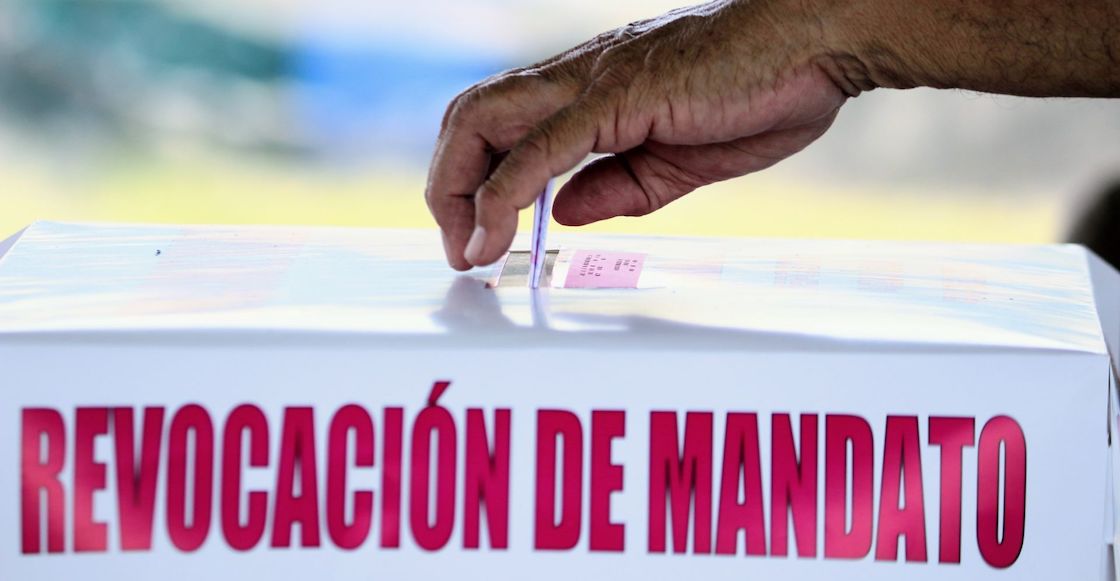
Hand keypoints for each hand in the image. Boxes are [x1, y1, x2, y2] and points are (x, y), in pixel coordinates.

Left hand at [426, 0, 849, 269]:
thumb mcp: (675, 165)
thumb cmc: (763, 90)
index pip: (497, 126)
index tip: (474, 238)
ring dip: (458, 189)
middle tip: (459, 248)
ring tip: (466, 248)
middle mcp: (576, 80)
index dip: (470, 182)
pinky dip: (504, 193)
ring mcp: (593, 82)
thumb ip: (616, 187)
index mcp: (589, 94)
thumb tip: (562, 211)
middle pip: (470, 116)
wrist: (818, 44)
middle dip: (446, 186)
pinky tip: (494, 236)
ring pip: (484, 119)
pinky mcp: (618, 96)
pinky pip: (541, 147)